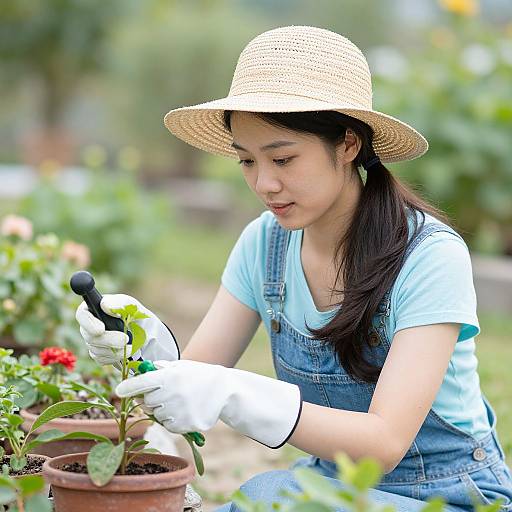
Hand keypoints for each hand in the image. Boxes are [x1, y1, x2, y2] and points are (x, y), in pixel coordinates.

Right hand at [75, 294, 179, 365]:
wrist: (146, 335)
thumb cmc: (137, 316)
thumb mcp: (132, 306)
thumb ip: (120, 303)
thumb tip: (105, 305)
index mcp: (95, 308)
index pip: (82, 314)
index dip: (88, 323)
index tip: (101, 330)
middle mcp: (90, 325)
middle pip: (89, 335)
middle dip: (108, 340)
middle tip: (125, 340)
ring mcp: (92, 341)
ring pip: (95, 349)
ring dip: (115, 349)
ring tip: (132, 346)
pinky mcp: (98, 354)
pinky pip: (101, 359)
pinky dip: (115, 357)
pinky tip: (125, 352)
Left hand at [115, 360, 302, 448]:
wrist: (225, 391)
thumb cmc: (199, 375)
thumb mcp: (181, 366)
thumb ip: (160, 369)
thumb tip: (139, 370)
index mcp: (168, 377)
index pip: (140, 384)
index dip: (127, 387)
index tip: (119, 390)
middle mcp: (170, 395)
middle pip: (145, 402)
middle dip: (149, 399)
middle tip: (161, 393)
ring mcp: (177, 411)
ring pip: (156, 415)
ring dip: (162, 409)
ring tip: (179, 400)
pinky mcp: (184, 426)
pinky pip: (168, 426)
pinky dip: (172, 420)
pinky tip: (185, 409)